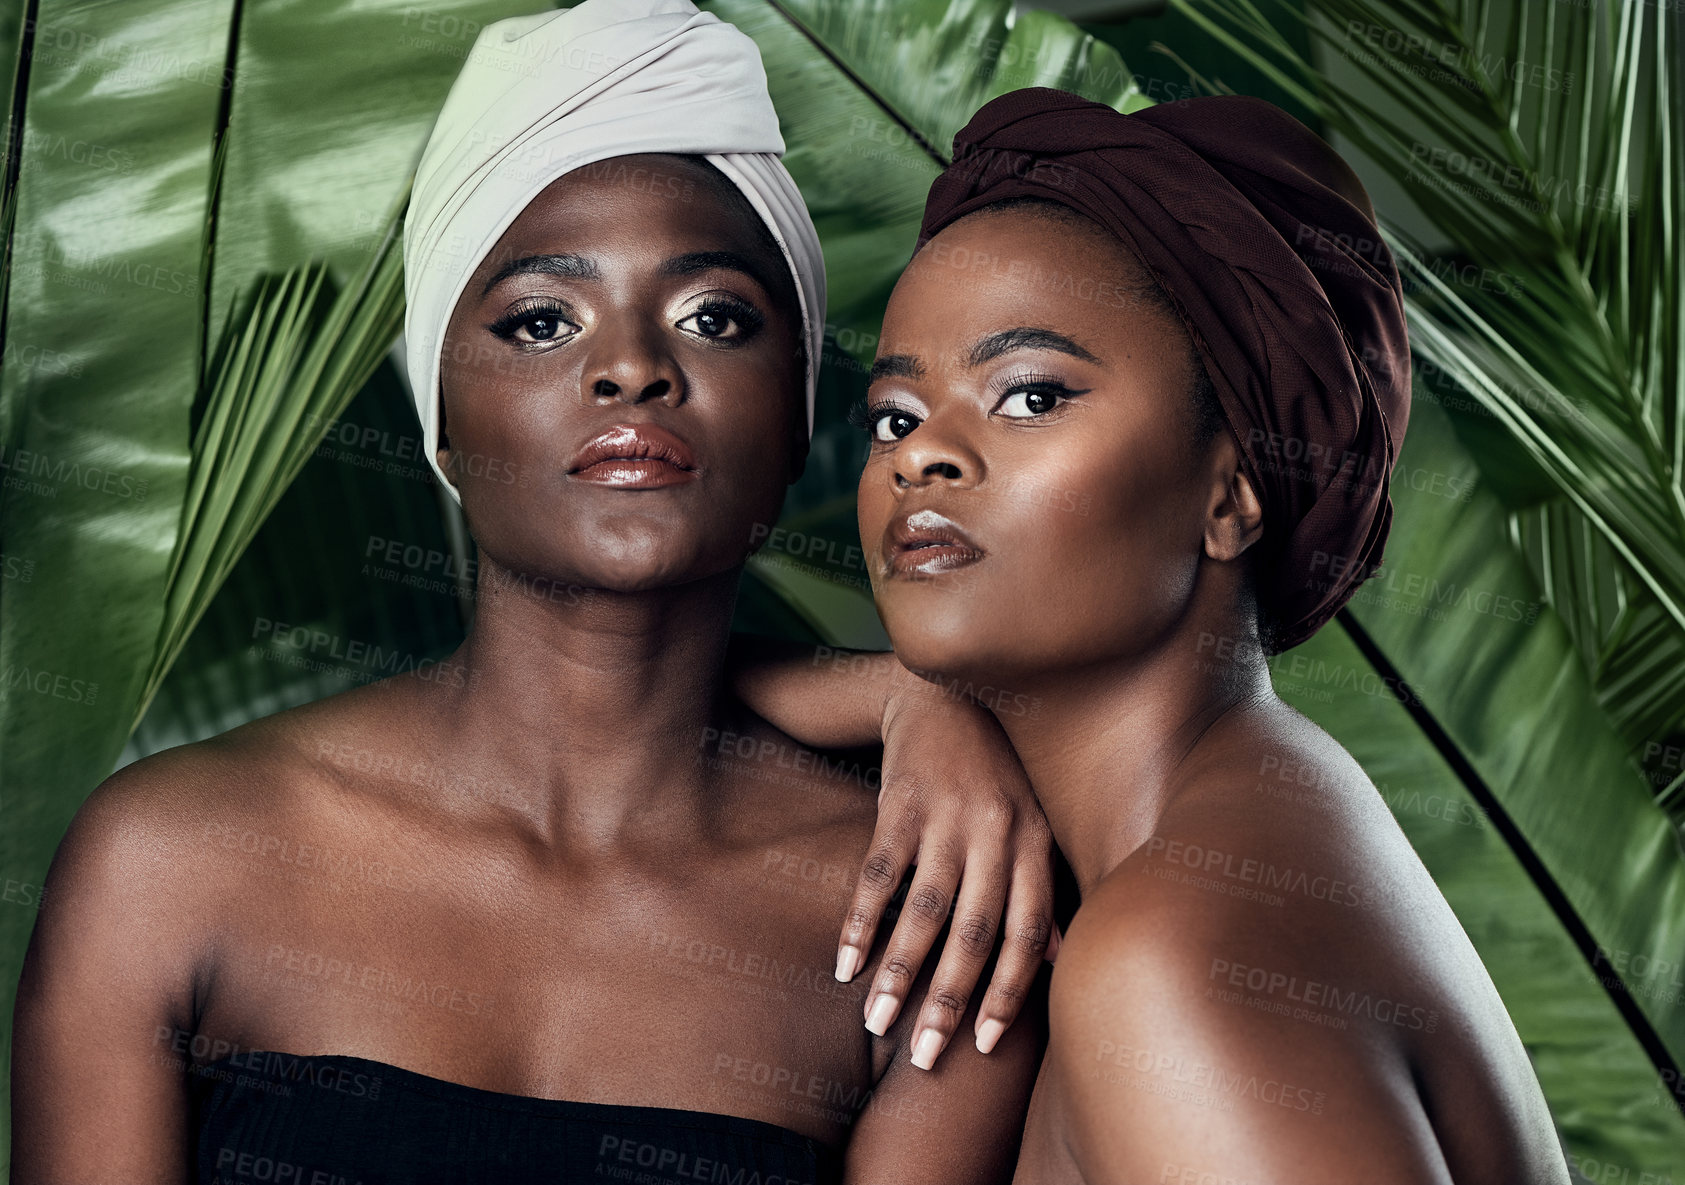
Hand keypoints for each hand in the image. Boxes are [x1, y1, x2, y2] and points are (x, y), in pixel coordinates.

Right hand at [834, 669, 1058, 1069]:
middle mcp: (998, 832)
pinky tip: (846, 963)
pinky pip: (878, 873)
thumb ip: (1043, 888)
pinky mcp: (899, 802)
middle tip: (926, 1058)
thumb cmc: (993, 773)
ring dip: (900, 972)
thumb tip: (1060, 959)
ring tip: (877, 1022)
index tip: (985, 1047)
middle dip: (950, 1001)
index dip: (1010, 993)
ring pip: (925, 909)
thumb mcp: (1032, 823)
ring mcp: (947, 816)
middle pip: (976, 932)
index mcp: (1036, 844)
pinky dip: (860, 921)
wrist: (943, 697)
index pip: (1028, 934)